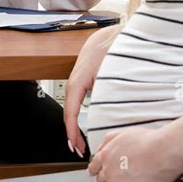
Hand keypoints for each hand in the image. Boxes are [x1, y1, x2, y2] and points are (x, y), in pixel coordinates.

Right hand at [64, 24, 120, 156]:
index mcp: (78, 81)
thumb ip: (106, 94)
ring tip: (80, 141)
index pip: (71, 113)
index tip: (76, 147)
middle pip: (69, 112)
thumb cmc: (112, 48)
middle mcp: (75, 81)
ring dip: (74, 124)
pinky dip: (78, 113)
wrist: (113, 31)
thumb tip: (104, 114)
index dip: (72, 133)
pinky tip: (84, 120)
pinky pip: (77, 99)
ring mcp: (78, 78)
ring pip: (72, 105)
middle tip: (79, 150)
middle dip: (72, 133)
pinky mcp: (84, 77)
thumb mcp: (111, 74)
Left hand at [87, 127, 182, 181]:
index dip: (97, 170)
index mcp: (105, 154)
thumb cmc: (148, 140)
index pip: (94, 166)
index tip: (99, 173)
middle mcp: (106, 169)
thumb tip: (101, 149)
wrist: (164, 152)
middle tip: (118, 178)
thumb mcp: (123, 133)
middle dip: (106, 178)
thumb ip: (108, 141)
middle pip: (100, 179)